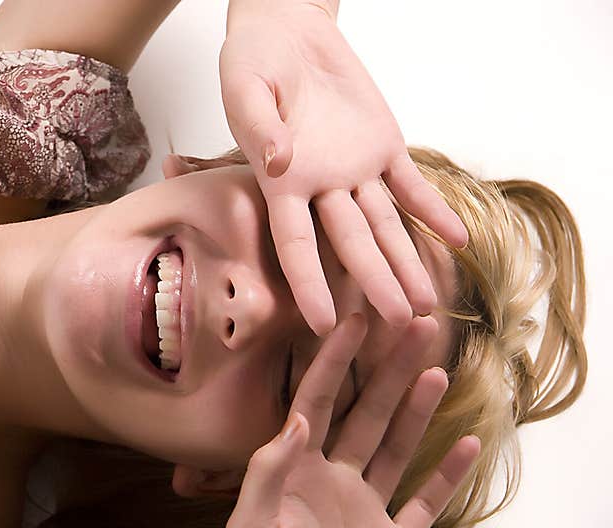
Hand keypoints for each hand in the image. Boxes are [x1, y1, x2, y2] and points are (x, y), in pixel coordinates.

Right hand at [219, 3, 468, 334]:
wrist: (288, 29)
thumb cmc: (254, 59)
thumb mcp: (245, 88)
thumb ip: (259, 125)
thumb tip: (277, 162)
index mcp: (281, 182)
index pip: (294, 244)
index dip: (308, 283)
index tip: (321, 323)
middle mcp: (320, 185)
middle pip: (351, 244)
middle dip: (376, 283)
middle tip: (400, 322)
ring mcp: (355, 168)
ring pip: (386, 225)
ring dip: (407, 262)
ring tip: (429, 303)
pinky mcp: (383, 145)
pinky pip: (412, 184)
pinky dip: (434, 211)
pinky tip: (457, 240)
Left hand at [225, 314, 479, 527]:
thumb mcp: (252, 525)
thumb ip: (268, 470)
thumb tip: (297, 419)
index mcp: (294, 471)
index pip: (315, 402)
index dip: (333, 362)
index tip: (355, 321)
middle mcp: (331, 481)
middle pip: (366, 415)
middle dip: (388, 372)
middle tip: (415, 329)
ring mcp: (364, 510)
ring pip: (397, 449)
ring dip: (417, 411)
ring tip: (437, 371)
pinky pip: (425, 504)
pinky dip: (449, 477)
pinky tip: (468, 444)